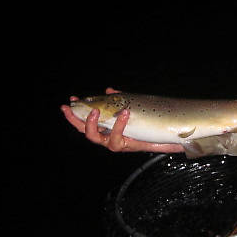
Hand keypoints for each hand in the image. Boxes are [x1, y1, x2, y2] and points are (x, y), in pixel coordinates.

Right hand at [60, 87, 183, 152]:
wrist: (167, 134)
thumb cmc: (149, 122)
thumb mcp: (132, 108)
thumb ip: (120, 100)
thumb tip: (108, 90)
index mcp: (107, 128)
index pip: (86, 122)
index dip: (76, 113)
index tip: (71, 100)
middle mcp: (108, 137)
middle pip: (85, 131)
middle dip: (75, 119)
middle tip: (70, 107)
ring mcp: (116, 143)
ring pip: (97, 138)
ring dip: (93, 124)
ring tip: (95, 111)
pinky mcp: (126, 146)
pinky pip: (116, 139)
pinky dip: (118, 125)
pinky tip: (123, 113)